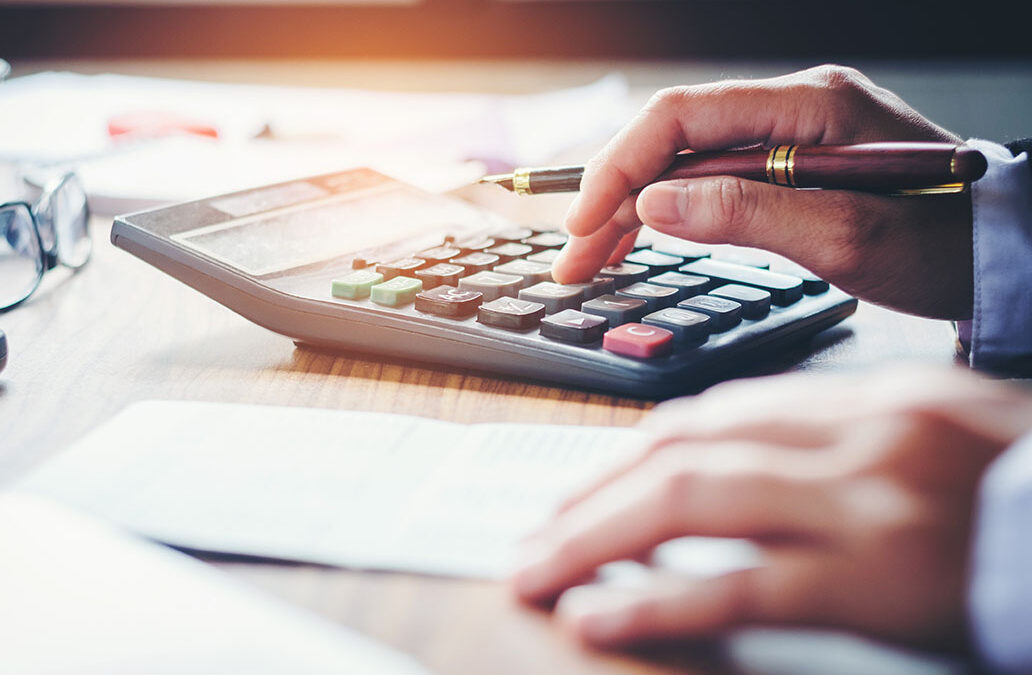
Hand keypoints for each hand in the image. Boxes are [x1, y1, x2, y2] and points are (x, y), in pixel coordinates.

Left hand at [510, 367, 1031, 649]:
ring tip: (538, 571)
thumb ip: (840, 441)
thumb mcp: (938, 440)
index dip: (633, 454)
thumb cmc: (1023, 500)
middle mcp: (860, 435)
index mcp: (872, 398)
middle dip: (593, 494)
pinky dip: (654, 603)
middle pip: (685, 449)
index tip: (584, 487)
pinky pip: (739, 587)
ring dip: (594, 538)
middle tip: (536, 533)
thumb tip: (732, 465)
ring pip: (690, 502)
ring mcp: (868, 503)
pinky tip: (599, 620)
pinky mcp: (877, 580)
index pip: (718, 415)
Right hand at [553, 65, 973, 319]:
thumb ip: (746, 214)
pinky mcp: (789, 166)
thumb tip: (653, 206)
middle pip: (672, 140)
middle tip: (572, 259)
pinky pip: (710, 181)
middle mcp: (793, 107)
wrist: (1000, 252)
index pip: (681, 117)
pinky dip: (668, 214)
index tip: (584, 223)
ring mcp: (790, 134)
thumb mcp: (845, 237)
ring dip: (630, 211)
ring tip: (590, 260)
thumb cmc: (942, 244)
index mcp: (809, 105)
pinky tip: (637, 240)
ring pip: (683, 163)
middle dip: (612, 197)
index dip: (619, 168)